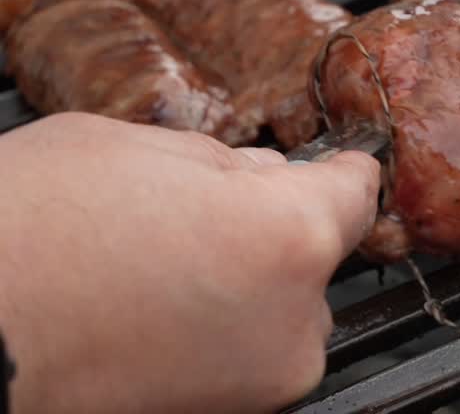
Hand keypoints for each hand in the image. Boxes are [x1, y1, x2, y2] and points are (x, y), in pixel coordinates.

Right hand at [0, 112, 379, 413]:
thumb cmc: (26, 237)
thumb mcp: (130, 148)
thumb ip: (222, 162)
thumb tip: (258, 176)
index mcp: (291, 235)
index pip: (356, 194)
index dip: (342, 171)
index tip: (339, 168)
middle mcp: (296, 320)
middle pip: (314, 254)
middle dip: (273, 229)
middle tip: (198, 216)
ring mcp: (261, 381)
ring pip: (281, 309)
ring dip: (246, 286)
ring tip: (158, 268)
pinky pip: (245, 352)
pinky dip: (218, 330)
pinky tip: (152, 308)